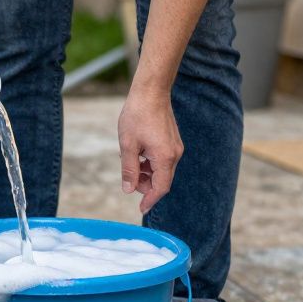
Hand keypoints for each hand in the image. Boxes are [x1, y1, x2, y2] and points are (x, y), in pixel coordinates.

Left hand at [118, 87, 183, 213]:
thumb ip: (129, 170)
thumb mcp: (127, 145)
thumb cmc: (137, 116)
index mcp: (165, 157)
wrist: (151, 92)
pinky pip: (163, 160)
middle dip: (145, 185)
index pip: (161, 188)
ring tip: (131, 162)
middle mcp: (175, 154)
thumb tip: (129, 190)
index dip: (150, 200)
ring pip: (162, 170)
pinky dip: (150, 163)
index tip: (141, 209)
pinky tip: (138, 154)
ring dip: (147, 173)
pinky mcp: (172, 141)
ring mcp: (175, 147)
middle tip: (129, 179)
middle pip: (162, 180)